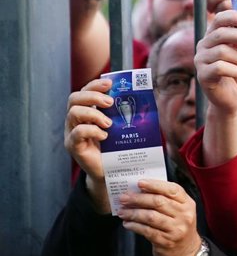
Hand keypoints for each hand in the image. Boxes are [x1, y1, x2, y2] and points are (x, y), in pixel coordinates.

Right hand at [64, 78, 113, 212]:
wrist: (113, 171)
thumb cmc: (118, 146)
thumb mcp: (121, 125)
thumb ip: (124, 111)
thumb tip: (145, 93)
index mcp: (86, 111)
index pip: (84, 91)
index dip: (95, 84)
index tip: (110, 83)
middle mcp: (75, 120)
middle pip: (74, 98)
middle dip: (93, 96)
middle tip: (110, 103)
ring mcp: (71, 132)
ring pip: (73, 113)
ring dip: (94, 114)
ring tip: (109, 123)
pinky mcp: (73, 146)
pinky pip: (77, 132)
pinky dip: (92, 131)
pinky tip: (104, 136)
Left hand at [118, 180, 201, 255]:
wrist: (187, 253)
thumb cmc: (178, 227)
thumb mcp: (180, 211)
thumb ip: (166, 200)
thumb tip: (140, 191)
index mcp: (188, 204)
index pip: (172, 190)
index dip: (155, 185)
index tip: (139, 183)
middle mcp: (184, 215)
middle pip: (159, 202)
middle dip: (138, 198)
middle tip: (124, 198)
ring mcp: (176, 229)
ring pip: (151, 216)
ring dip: (133, 213)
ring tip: (122, 211)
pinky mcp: (166, 241)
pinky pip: (147, 230)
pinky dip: (134, 226)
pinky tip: (127, 223)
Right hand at [195, 10, 236, 114]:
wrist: (233, 98)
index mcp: (214, 36)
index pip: (219, 19)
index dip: (232, 17)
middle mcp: (204, 45)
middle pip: (221, 34)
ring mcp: (200, 60)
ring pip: (221, 52)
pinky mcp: (202, 75)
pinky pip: (218, 68)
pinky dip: (233, 70)